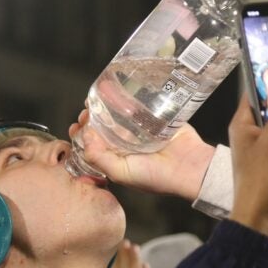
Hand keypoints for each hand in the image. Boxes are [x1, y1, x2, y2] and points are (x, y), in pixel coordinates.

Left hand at [68, 109, 215, 199]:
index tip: (77, 126)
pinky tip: (114, 91)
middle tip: (87, 112)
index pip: (93, 145)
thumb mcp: (121, 173)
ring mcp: (139, 131)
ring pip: (117, 114)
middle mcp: (126, 145)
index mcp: (116, 160)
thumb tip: (85, 135)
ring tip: (97, 98)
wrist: (190, 167)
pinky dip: (124, 98)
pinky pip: (137, 105)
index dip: (82, 135)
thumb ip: (99, 157)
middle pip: (102, 127)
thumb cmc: (157, 177)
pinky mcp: (154, 118)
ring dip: (105, 105)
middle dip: (91, 118)